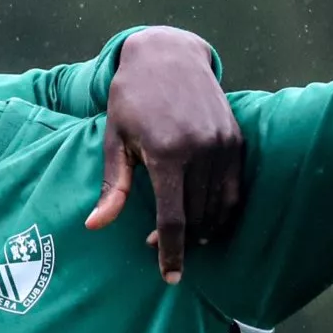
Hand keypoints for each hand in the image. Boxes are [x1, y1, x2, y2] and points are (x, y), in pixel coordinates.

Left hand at [86, 27, 244, 282]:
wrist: (167, 55)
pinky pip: (235, 189)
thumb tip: (95, 225)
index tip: (169, 277)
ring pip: (219, 207)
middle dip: (180, 241)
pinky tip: (205, 218)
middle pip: (197, 217)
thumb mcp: (114, 139)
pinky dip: (222, 211)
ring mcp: (224, 144)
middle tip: (157, 246)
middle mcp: (201, 150)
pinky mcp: (237, 139)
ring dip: (201, 228)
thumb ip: (113, 185)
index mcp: (167, 152)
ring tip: (179, 234)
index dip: (171, 252)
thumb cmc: (131, 98)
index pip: (173, 218)